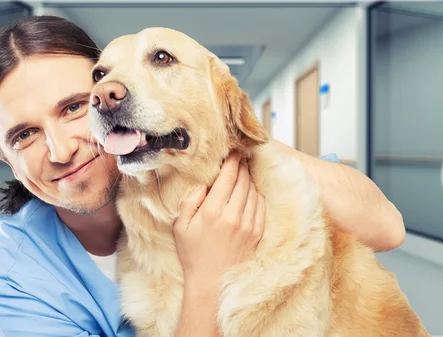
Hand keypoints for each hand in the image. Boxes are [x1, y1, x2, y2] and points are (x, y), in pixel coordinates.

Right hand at [172, 151, 265, 285]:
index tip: (233, 151)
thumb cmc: (193, 255)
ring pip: (253, 191)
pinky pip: (261, 206)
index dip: (232, 161)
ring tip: (244, 172)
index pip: (228, 177)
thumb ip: (189, 202)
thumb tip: (202, 185)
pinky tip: (251, 191)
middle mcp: (233, 216)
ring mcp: (248, 225)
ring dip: (250, 179)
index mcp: (212, 211)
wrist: (211, 284)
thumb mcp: (181, 227)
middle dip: (242, 166)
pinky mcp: (257, 233)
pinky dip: (257, 195)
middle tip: (240, 157)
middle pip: (243, 180)